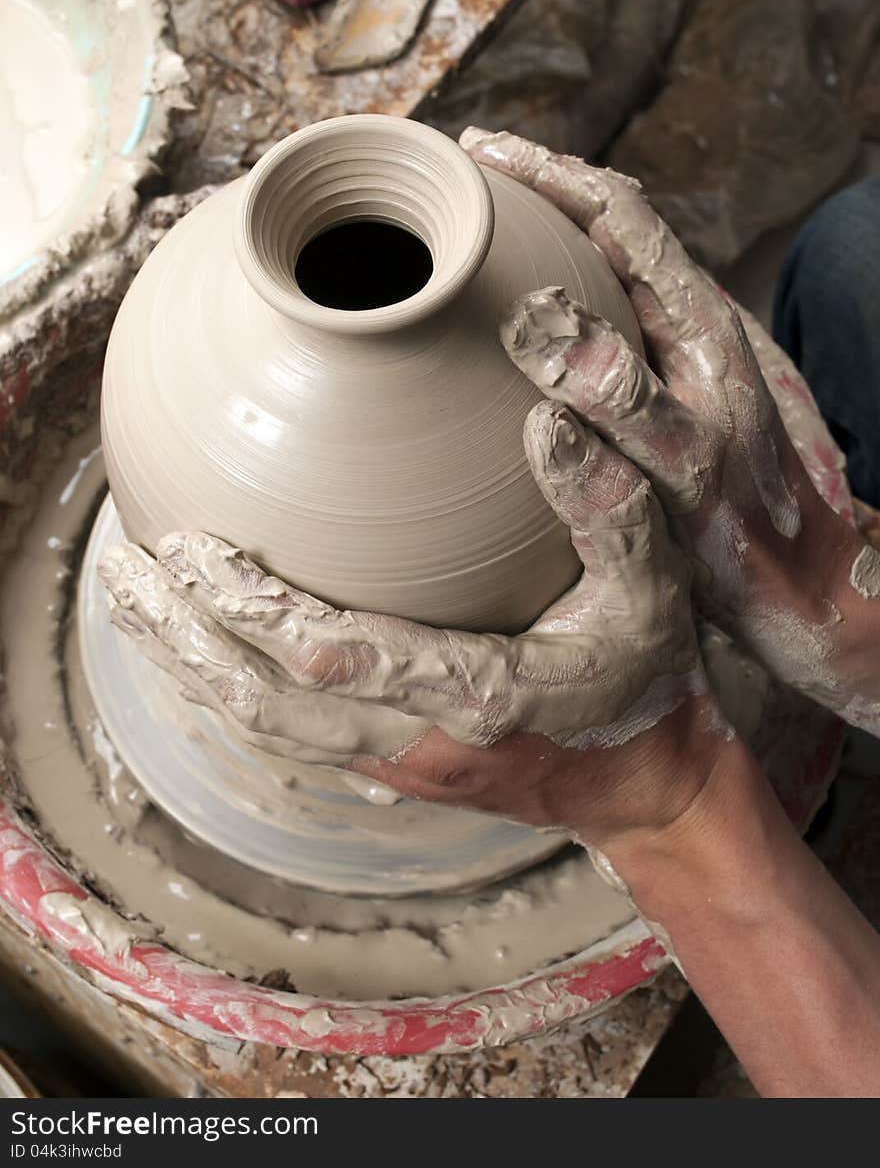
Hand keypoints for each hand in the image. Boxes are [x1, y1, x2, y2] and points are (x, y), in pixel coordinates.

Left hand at [99, 401, 725, 850]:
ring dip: (193, 669)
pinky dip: (230, 692)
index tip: (194, 551)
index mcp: (476, 694)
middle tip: (125, 576)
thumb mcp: (653, 589)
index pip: (334, 658)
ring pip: (267, 726)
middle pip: (270, 702)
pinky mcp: (392, 765)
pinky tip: (197, 650)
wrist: (649, 789)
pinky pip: (289, 734)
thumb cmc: (650, 679)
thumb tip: (546, 421)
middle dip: (189, 641)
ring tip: (134, 608)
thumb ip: (610, 507)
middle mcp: (420, 741)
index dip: (254, 608)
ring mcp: (400, 762)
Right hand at [462, 127, 879, 734]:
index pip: (617, 213)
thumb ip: (616, 397)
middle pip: (607, 228)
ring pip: (602, 273)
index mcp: (697, 323)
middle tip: (459, 185)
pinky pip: (598, 326)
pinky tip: (511, 330)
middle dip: (534, 193)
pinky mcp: (666, 395)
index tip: (476, 155)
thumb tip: (532, 319)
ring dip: (541, 241)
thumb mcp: (679, 467)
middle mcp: (689, 327)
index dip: (544, 174)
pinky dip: (549, 300)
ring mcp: (677, 360)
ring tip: (473, 239)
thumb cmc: (746, 538)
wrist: (801, 592)